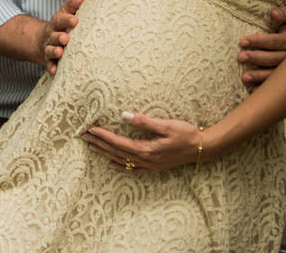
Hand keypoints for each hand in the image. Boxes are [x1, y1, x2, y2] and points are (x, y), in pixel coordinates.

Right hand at [40, 0, 85, 74]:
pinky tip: (55, 71)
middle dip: (59, 37)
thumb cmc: (60, 25)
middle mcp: (51, 36)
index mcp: (57, 23)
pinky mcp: (49, 60)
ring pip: (50, 50)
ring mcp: (48, 48)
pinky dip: (51, 68)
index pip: (60, 20)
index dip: (67, 20)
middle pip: (54, 36)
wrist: (41, 40)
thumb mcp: (65, 12)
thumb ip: (74, 4)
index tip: (75, 20)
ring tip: (60, 52)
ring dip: (54, 51)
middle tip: (66, 38)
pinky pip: (49, 65)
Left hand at [82, 112, 201, 172]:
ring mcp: (149, 165)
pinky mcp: (154, 167)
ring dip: (105, 153)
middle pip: (116, 152)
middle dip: (99, 143)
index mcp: (146, 149)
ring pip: (121, 160)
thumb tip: (123, 114)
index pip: (118, 142)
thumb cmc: (186, 133)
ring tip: (91, 146)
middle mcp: (145, 160)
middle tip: (83, 136)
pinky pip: (132, 169)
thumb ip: (144, 121)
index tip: (90, 128)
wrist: (202, 148)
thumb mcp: (166, 124)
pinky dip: (120, 166)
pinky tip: (112, 164)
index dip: (103, 135)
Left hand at [238, 2, 285, 89]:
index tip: (242, 41)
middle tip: (240, 57)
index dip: (259, 41)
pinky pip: (277, 85)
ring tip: (244, 77)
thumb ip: (285, 13)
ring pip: (276, 74)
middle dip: (256, 58)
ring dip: (259, 76)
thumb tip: (274, 14)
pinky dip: (264, 89)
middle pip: (274, 58)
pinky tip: (253, 91)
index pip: (276, 41)